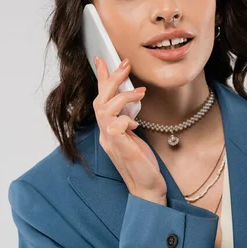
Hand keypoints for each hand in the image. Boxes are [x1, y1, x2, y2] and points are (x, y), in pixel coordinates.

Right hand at [93, 57, 167, 202]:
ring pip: (104, 110)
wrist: (147, 188)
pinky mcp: (120, 148)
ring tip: (140, 92)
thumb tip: (132, 100)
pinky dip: (124, 118)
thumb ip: (128, 119)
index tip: (103, 60)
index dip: (102, 79)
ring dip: (122, 96)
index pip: (101, 100)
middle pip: (99, 101)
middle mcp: (106, 135)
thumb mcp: (135, 135)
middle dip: (111, 80)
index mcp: (108, 130)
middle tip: (125, 65)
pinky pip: (115, 126)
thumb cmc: (143, 163)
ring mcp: (111, 142)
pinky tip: (136, 121)